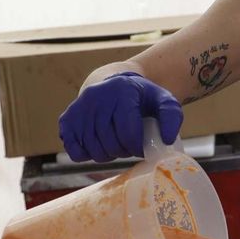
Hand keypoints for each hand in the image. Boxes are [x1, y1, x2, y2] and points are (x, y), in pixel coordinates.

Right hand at [59, 71, 182, 162]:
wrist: (114, 83)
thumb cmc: (142, 97)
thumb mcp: (163, 101)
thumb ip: (172, 117)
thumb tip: (166, 139)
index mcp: (122, 91)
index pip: (128, 132)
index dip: (137, 146)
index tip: (143, 147)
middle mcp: (96, 96)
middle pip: (110, 143)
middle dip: (124, 151)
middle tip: (130, 146)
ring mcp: (79, 107)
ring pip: (93, 149)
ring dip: (108, 154)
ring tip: (117, 145)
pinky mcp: (67, 119)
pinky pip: (75, 151)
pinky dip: (87, 155)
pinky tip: (99, 145)